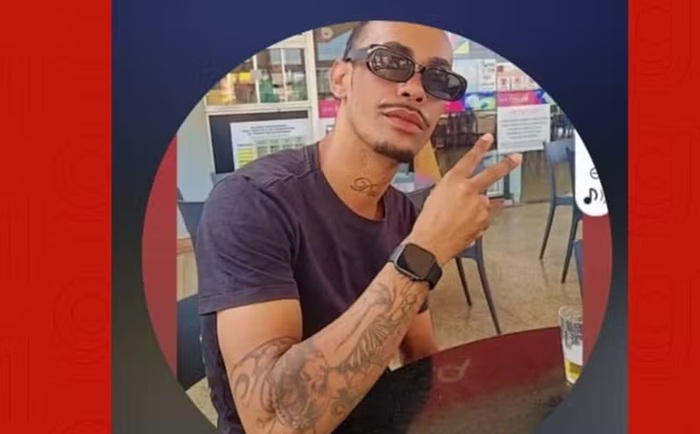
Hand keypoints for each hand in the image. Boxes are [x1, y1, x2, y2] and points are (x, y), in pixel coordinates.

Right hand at [407, 134, 521, 265]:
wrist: (429, 244)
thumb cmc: (428, 222)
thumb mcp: (435, 196)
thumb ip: (453, 190)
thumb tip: (462, 192)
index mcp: (453, 180)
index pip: (470, 159)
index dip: (480, 147)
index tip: (489, 138)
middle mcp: (468, 190)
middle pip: (492, 173)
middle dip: (506, 164)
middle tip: (517, 158)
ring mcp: (479, 206)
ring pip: (486, 202)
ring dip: (479, 208)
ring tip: (463, 217)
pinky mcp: (484, 221)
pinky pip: (484, 218)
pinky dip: (477, 222)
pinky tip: (463, 227)